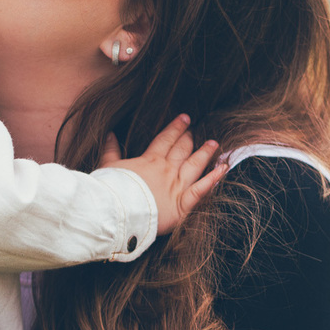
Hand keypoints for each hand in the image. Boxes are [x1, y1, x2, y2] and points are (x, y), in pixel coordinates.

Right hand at [102, 114, 225, 233]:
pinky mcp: (181, 205)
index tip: (185, 118)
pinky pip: (201, 190)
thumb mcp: (107, 166)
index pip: (165, 140)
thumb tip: (110, 134)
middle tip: (196, 130)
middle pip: (181, 151)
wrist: (117, 211)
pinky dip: (213, 180)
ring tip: (214, 143)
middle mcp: (166, 170)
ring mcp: (176, 187)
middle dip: (189, 139)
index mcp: (149, 160)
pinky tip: (222, 169)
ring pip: (194, 166)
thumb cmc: (111, 189)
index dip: (176, 128)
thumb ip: (111, 150)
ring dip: (204, 154)